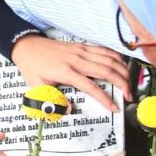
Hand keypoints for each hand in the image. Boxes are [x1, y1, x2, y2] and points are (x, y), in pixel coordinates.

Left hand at [10, 34, 130, 112]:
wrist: (26, 45)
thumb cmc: (31, 66)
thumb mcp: (36, 86)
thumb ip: (51, 99)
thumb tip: (69, 109)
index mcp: (65, 71)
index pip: (90, 86)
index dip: (104, 98)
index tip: (114, 108)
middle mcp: (75, 59)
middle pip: (105, 70)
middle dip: (122, 84)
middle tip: (129, 96)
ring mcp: (80, 50)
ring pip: (108, 58)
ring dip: (122, 70)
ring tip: (129, 83)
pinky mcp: (81, 46)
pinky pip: (103, 50)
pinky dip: (116, 57)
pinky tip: (122, 65)